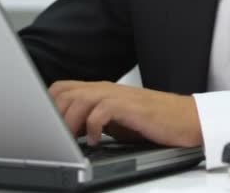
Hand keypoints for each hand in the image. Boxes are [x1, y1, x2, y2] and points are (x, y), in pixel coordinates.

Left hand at [48, 81, 203, 147]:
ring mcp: (119, 96)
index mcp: (101, 91)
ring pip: (78, 99)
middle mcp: (107, 89)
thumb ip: (94, 121)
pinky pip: (101, 111)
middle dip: (52, 115)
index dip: (46, 105)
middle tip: (55, 137)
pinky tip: (97, 141)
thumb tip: (70, 132)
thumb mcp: (117, 122)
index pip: (62, 88)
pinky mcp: (131, 107)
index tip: (42, 126)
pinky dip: (93, 127)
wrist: (187, 120)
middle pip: (64, 92)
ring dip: (69, 122)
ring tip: (71, 141)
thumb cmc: (155, 122)